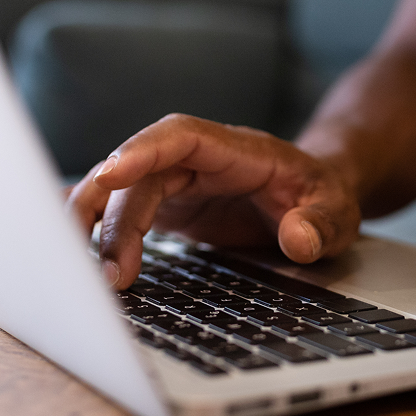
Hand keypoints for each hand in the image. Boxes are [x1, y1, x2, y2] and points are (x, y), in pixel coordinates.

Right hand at [66, 114, 360, 289]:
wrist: (316, 197)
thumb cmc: (324, 198)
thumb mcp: (338, 213)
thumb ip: (321, 224)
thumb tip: (299, 239)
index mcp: (238, 151)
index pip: (182, 137)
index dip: (144, 150)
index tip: (110, 173)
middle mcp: (199, 161)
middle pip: (139, 173)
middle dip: (114, 217)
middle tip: (107, 272)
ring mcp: (178, 182)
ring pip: (121, 192)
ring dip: (97, 228)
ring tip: (93, 279)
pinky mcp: (167, 206)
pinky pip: (122, 211)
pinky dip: (98, 231)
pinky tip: (77, 256)